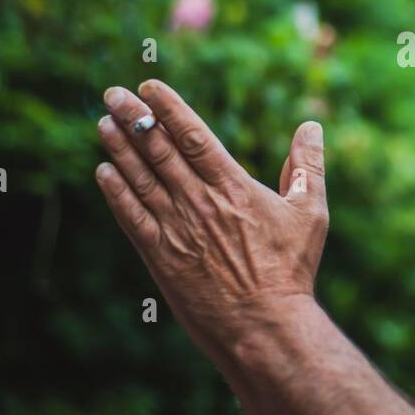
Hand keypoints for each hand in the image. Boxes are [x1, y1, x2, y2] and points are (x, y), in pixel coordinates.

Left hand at [93, 79, 328, 373]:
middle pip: (160, 150)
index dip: (170, 109)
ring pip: (141, 179)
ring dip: (121, 148)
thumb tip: (311, 126)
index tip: (151, 87)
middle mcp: (200, 202)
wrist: (263, 327)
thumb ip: (308, 166)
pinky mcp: (161, 257)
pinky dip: (116, 193)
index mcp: (234, 187)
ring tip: (104, 123)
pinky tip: (104, 171)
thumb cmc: (292, 271)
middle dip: (135, 118)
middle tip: (113, 93)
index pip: (194, 136)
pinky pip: (132, 217)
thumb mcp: (310, 213)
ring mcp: (177, 229)